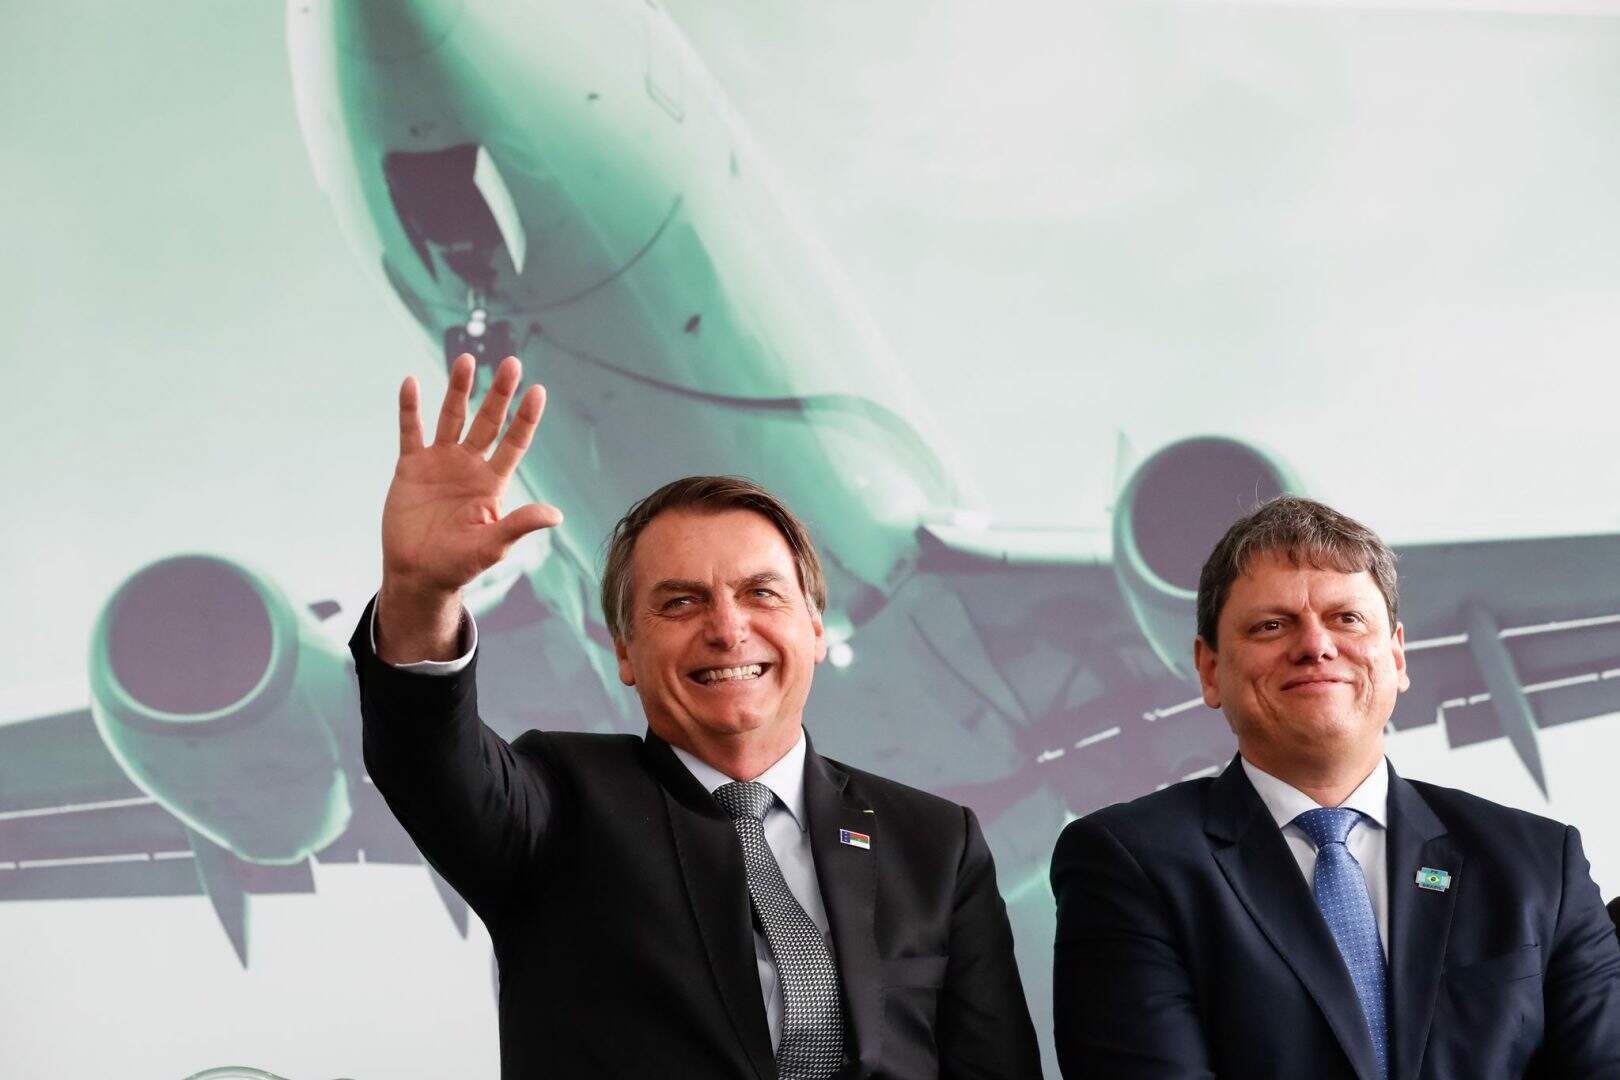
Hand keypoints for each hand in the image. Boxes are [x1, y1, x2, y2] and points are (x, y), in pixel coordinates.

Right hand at [376, 354, 560, 658]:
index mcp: (493, 482)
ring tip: (466, 359)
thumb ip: (520, 525)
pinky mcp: (411, 467)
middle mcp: (470, 465)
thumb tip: (556, 514)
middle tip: (511, 362)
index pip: (514, 442)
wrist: (418, 573)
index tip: (537, 390)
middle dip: (499, 393)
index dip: (525, 418)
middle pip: (488, 421)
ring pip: (452, 417)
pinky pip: (410, 431)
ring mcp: (440, 463)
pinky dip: (410, 408)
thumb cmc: (459, 564)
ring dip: (458, 389)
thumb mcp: (493, 546)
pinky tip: (411, 383)